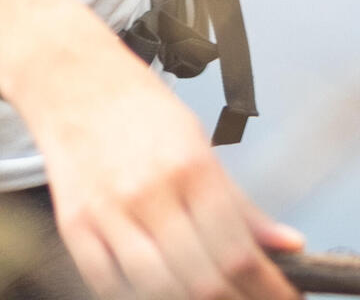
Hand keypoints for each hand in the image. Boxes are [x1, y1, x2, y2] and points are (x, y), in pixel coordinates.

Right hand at [18, 41, 303, 299]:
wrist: (73, 81)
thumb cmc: (139, 109)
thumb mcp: (199, 143)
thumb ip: (240, 203)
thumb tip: (287, 243)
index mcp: (191, 166)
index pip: (239, 250)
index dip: (267, 287)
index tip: (283, 298)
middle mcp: (150, 191)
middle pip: (202, 279)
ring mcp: (109, 212)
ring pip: (158, 290)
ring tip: (213, 297)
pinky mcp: (75, 227)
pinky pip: (108, 285)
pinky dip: (137, 297)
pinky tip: (160, 292)